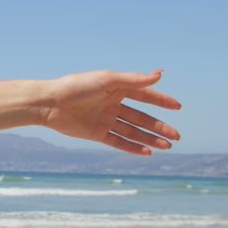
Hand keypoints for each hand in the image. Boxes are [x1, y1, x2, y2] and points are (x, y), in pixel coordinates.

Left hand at [41, 69, 182, 155]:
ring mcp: (105, 119)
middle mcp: (112, 104)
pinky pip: (118, 141)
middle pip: (141, 117)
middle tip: (177, 135)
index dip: (161, 101)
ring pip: (133, 131)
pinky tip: (148, 152)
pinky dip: (133, 147)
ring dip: (150, 138)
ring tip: (168, 146)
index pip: (144, 95)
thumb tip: (160, 74)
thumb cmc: (77, 86)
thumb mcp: (108, 80)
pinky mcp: (96, 133)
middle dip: (159, 126)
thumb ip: (134, 80)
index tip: (178, 106)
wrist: (50, 103)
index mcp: (116, 88)